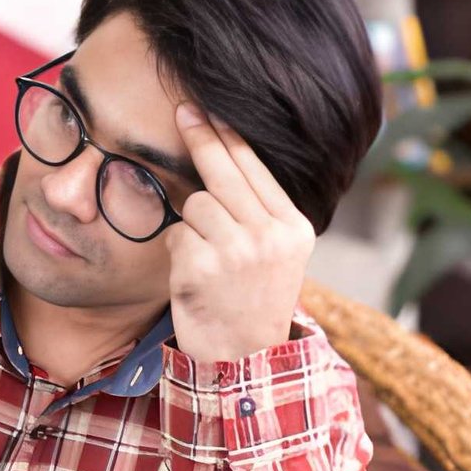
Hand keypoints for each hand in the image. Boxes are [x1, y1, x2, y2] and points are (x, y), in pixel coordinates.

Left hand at [165, 104, 314, 363]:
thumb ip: (260, 212)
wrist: (244, 359)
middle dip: (200, 137)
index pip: (255, 168)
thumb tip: (226, 155)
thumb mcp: (277, 255)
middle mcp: (270, 235)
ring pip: (196, 203)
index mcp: (293, 228)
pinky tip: (194, 277)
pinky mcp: (203, 266)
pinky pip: (177, 235)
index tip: (208, 111)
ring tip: (207, 259)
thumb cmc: (251, 300)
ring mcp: (237, 250)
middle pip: (224, 171)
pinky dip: (178, 252)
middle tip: (183, 111)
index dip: (227, 136)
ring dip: (191, 225)